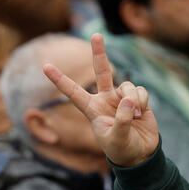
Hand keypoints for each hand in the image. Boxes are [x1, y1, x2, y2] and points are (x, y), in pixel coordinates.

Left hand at [43, 33, 158, 166]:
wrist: (140, 154)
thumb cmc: (122, 150)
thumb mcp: (117, 139)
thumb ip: (121, 121)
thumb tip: (129, 100)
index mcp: (92, 110)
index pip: (73, 92)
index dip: (59, 80)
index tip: (45, 66)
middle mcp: (105, 99)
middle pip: (102, 71)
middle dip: (99, 53)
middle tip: (95, 35)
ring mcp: (121, 98)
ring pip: (127, 85)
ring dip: (134, 99)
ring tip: (136, 116)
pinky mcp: (137, 99)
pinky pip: (141, 91)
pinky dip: (143, 101)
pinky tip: (143, 114)